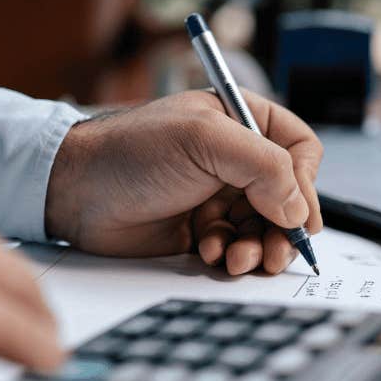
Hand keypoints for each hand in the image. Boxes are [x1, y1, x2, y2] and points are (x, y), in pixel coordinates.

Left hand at [45, 90, 322, 274]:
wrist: (74, 190)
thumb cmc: (131, 151)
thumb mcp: (204, 141)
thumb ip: (263, 166)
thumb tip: (297, 209)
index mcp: (241, 122)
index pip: (299, 150)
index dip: (306, 183)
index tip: (299, 216)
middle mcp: (233, 158)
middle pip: (287, 197)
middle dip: (283, 228)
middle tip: (275, 253)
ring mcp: (217, 195)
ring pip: (263, 228)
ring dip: (257, 247)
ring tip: (238, 258)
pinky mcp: (199, 229)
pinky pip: (234, 247)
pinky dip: (228, 255)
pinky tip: (207, 252)